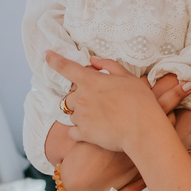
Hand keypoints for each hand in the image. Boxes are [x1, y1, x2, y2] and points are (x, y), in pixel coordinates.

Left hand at [47, 51, 190, 153]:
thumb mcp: (128, 78)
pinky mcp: (83, 134)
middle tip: (99, 103)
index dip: (54, 60)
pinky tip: (94, 131)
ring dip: (81, 114)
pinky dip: (80, 131)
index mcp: (91, 81)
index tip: (47, 56)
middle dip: (79, 98)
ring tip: (101, 118)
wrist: (143, 131)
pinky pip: (73, 131)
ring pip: (72, 114)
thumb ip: (109, 66)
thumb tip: (92, 62)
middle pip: (69, 96)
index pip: (67, 67)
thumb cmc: (140, 103)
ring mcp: (81, 117)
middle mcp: (82, 98)